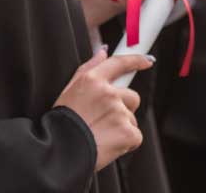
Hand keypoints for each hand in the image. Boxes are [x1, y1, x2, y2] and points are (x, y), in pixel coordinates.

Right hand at [54, 49, 151, 170]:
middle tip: (104, 120)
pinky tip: (108, 145)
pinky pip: (135, 136)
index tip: (147, 61)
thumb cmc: (61, 124)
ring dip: (122, 127)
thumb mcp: (68, 91)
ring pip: (131, 118)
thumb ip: (88, 68)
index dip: (136, 60)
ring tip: (101, 135)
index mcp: (92, 80)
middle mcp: (108, 93)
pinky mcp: (128, 133)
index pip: (119, 63)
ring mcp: (119, 113)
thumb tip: (102, 53)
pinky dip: (126, 143)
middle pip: (131, 96)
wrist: (59, 153)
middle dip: (124, 108)